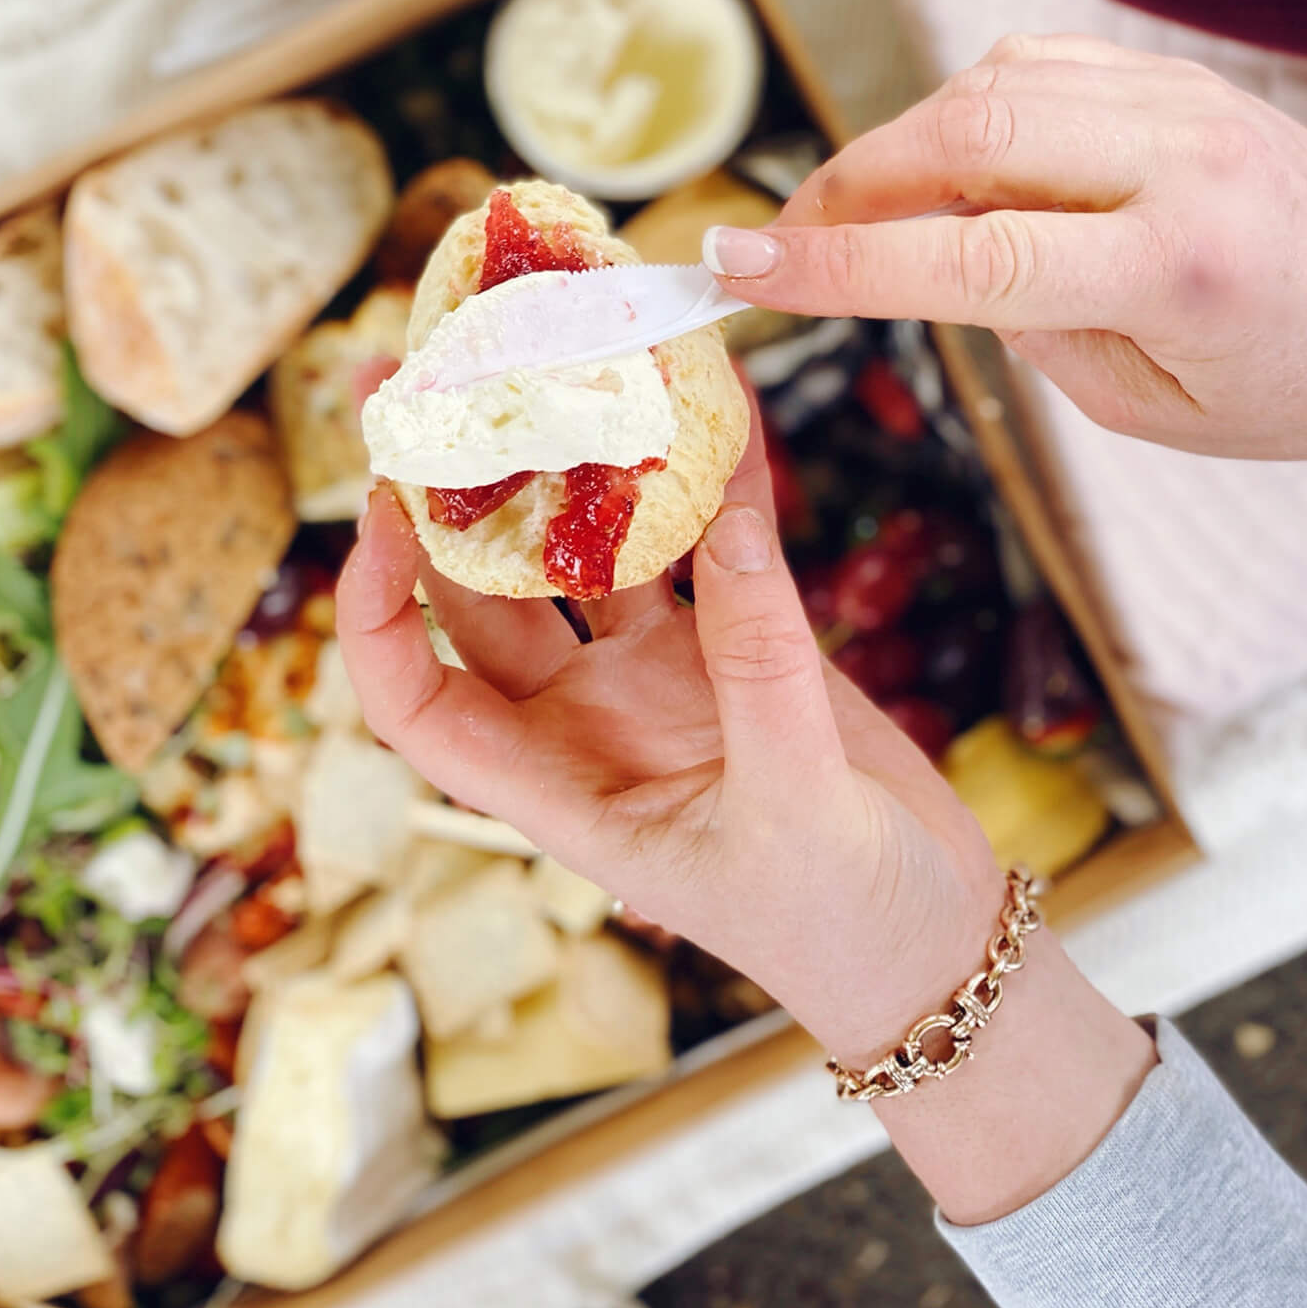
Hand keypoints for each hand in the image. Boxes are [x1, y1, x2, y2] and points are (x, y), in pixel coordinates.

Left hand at [337, 408, 1154, 1220]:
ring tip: (556, 366)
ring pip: (586, 555)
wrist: (928, 941)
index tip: (382, 511)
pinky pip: (710, 545)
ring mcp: (659, 678)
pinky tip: (722, 408)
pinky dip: (715, 482)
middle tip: (427, 381)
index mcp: (561, 788)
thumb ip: (762, 672)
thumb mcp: (792, 810)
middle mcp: (588, 721)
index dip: (379, 614)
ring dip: (575, 470)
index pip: (422, 703)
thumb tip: (726, 528)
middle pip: (482, 599)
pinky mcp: (739, 645)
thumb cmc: (838, 925)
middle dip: (447, 497)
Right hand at [701, 36, 1306, 460]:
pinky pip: (1032, 65)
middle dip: (849, 182)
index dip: (840, 261)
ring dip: (897, 146)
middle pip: (966, 136)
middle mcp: (1184, 160)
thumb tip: (924, 250)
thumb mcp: (1146, 407)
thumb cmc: (1283, 382)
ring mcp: (1182, 99)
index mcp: (1184, 271)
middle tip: (782, 237)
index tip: (744, 266)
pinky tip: (942, 166)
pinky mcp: (1170, 74)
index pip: (974, 256)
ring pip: (989, 84)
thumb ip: (1027, 328)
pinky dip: (961, 110)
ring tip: (858, 214)